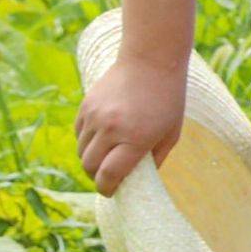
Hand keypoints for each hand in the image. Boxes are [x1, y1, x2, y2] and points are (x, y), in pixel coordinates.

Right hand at [77, 58, 187, 197]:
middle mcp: (112, 129)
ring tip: (107, 156)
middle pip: (90, 166)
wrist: (151, 60)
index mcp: (136, 138)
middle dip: (97, 176)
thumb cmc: (168, 98)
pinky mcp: (85, 106)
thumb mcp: (171, 132)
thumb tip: (139, 180)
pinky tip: (103, 138)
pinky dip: (87, 142)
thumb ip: (156, 159)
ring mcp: (95, 117)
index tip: (110, 192)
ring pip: (81, 152)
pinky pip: (79, 135)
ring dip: (91, 159)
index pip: (109, 175)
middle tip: (108, 176)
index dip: (107, 189)